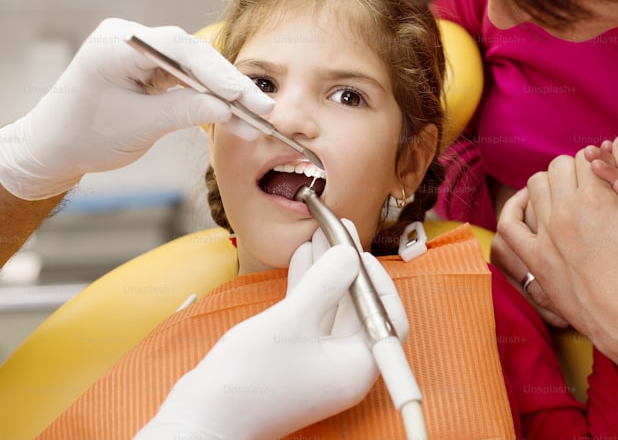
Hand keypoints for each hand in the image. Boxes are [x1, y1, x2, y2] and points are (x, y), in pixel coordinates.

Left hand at [0, 18, 272, 199]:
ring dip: (226, 93)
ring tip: (257, 117)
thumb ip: (185, 111)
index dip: (215, 72)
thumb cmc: (84, 136)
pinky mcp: (152, 67)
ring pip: (197, 66)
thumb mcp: (139, 126)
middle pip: (193, 55)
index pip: (177, 49)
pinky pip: (189, 77)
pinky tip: (236, 115)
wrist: (56, 148)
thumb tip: (229, 108)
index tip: (242, 96)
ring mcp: (143, 51)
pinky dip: (211, 97)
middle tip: (262, 108)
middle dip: (229, 84)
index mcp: (116, 44)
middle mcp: (131, 39)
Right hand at [137, 227, 407, 439]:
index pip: (386, 316)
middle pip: (357, 307)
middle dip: (346, 266)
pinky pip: (308, 316)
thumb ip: (325, 284)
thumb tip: (349, 254)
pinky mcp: (292, 358)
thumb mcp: (291, 321)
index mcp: (358, 367)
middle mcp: (343, 367)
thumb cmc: (247, 381)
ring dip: (324, 271)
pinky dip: (306, 287)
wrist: (199, 420)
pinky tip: (301, 256)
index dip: (377, 280)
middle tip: (338, 229)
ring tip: (318, 233)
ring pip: (329, 308)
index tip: (357, 252)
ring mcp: (317, 364)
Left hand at [490, 140, 617, 326]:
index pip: (585, 157)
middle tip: (594, 192)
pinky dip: (516, 208)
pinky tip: (531, 207)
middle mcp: (564, 214)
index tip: (610, 181)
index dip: (600, 165)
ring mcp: (545, 238)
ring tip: (570, 200)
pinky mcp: (535, 261)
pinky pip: (510, 223)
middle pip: (558, 167)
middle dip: (576, 172)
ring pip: (534, 186)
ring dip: (551, 186)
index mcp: (595, 200)